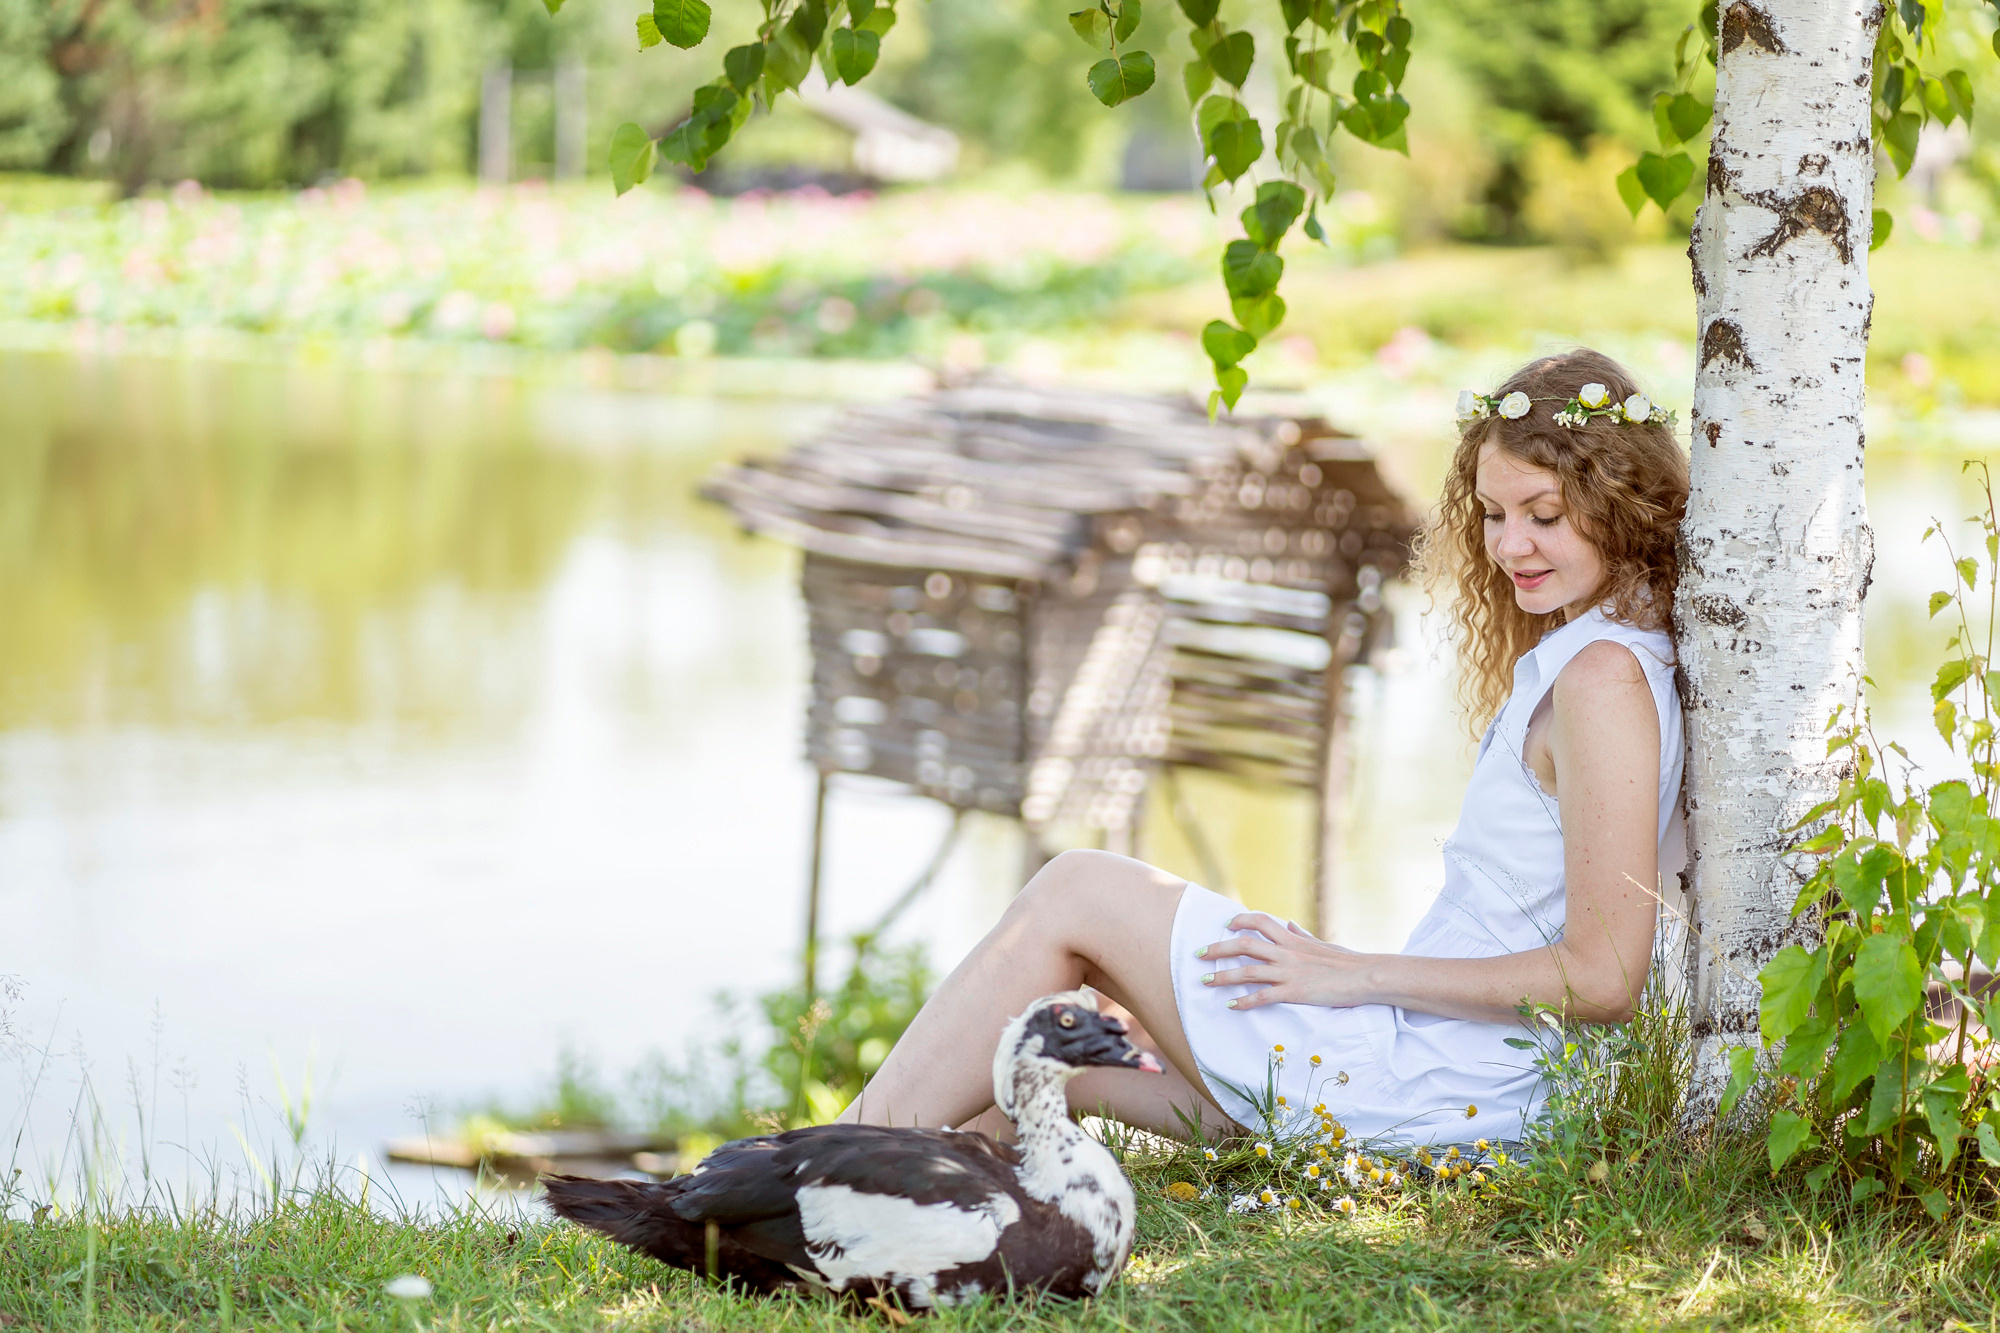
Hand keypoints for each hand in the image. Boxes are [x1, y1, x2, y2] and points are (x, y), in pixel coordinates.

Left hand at [1195, 912, 1375, 1010]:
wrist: (1365, 976)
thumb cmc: (1347, 961)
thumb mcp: (1322, 944)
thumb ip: (1302, 936)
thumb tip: (1290, 925)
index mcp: (1292, 940)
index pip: (1260, 921)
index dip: (1240, 921)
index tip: (1226, 925)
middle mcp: (1286, 953)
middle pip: (1244, 945)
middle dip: (1218, 949)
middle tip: (1199, 955)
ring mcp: (1289, 972)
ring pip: (1247, 971)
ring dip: (1222, 977)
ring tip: (1205, 982)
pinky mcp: (1294, 992)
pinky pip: (1263, 997)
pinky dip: (1244, 1001)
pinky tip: (1231, 1006)